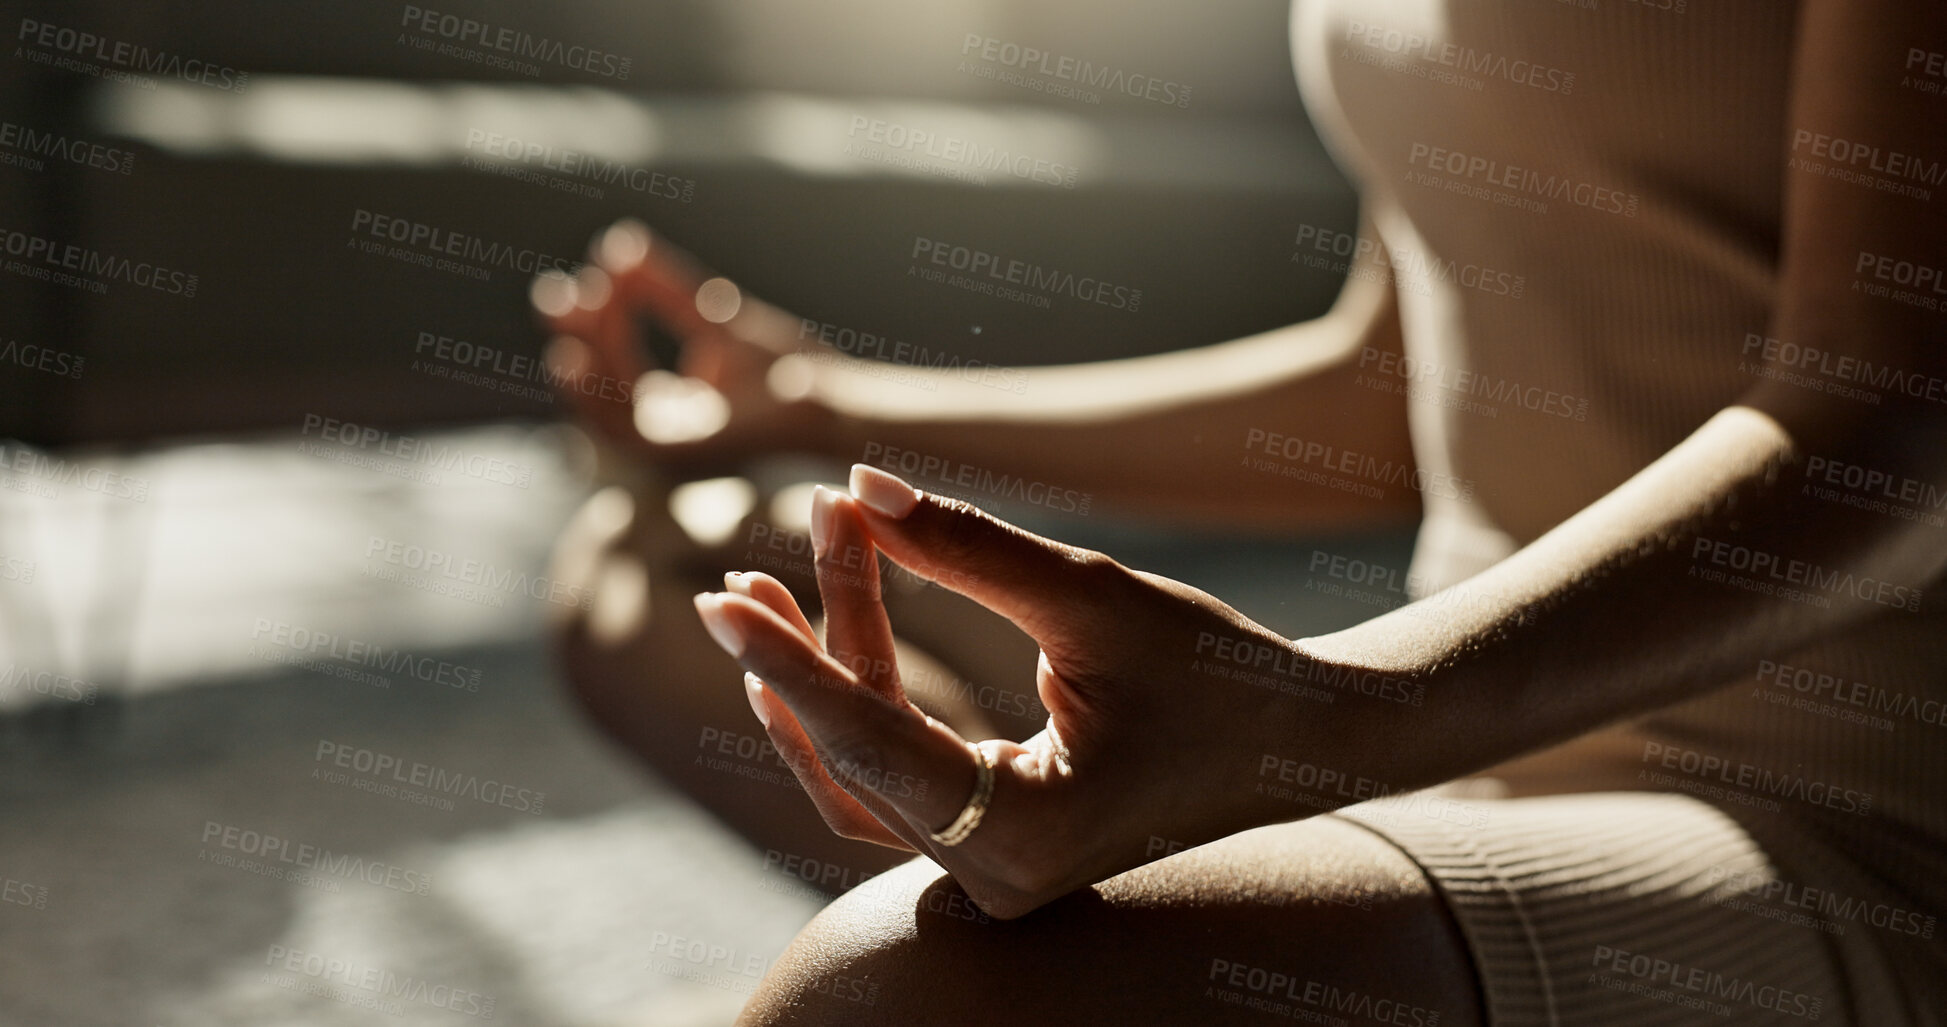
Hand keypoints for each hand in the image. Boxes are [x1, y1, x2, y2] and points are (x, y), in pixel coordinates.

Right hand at [532, 219, 833, 472]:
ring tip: (572, 309)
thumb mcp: (712, 316)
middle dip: (579, 338)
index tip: (594, 277)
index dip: (599, 324)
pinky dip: (591, 395)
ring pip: (606, 402)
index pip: (619, 365)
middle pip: (605, 383)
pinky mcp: (679, 454)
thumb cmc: (787, 366)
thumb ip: (665, 287)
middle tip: (555, 294)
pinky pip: (619, 427)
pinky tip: (574, 356)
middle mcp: (666, 430)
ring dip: (583, 355)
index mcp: (674, 406)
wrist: (831, 397)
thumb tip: (618, 246)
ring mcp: (671, 447)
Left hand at [692, 465, 1397, 917]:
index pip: (874, 747)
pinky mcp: (996, 842)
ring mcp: (994, 869)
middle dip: (799, 662)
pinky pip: (895, 785)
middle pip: (855, 766)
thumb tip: (856, 485)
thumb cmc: (1218, 669)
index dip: (792, 666)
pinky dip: (859, 713)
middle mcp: (999, 876)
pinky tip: (825, 642)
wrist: (1300, 737)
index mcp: (1027, 835)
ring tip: (767, 591)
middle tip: (743, 575)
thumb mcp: (1091, 596)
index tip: (723, 602)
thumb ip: (966, 546)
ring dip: (818, 688)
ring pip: (863, 783)